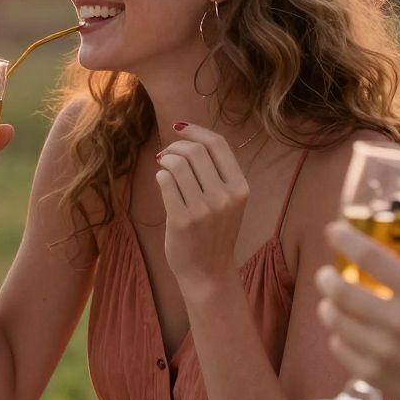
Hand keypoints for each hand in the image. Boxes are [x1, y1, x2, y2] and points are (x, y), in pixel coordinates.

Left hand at [155, 124, 247, 300]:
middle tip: (166, 154)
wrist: (208, 272)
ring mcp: (204, 209)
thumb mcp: (228, 202)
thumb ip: (216, 174)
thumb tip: (188, 139)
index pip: (218, 145)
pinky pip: (165, 181)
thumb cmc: (214, 233)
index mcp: (240, 188)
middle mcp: (225, 197)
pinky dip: (160, 176)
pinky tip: (161, 181)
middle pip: (195, 151)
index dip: (196, 131)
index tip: (180, 127)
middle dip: (175, 146)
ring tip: (163, 168)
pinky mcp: (181, 220)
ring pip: (177, 164)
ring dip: (165, 160)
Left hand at [314, 222, 399, 399]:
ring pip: (335, 319)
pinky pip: (339, 347)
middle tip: (327, 273)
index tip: (334, 230)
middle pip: (340, 290)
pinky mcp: (374, 375)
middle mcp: (398, 322)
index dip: (346, 238)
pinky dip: (338, 335)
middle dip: (327, 277)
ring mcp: (383, 351)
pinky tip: (347, 331)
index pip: (370, 257)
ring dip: (328, 305)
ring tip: (333, 301)